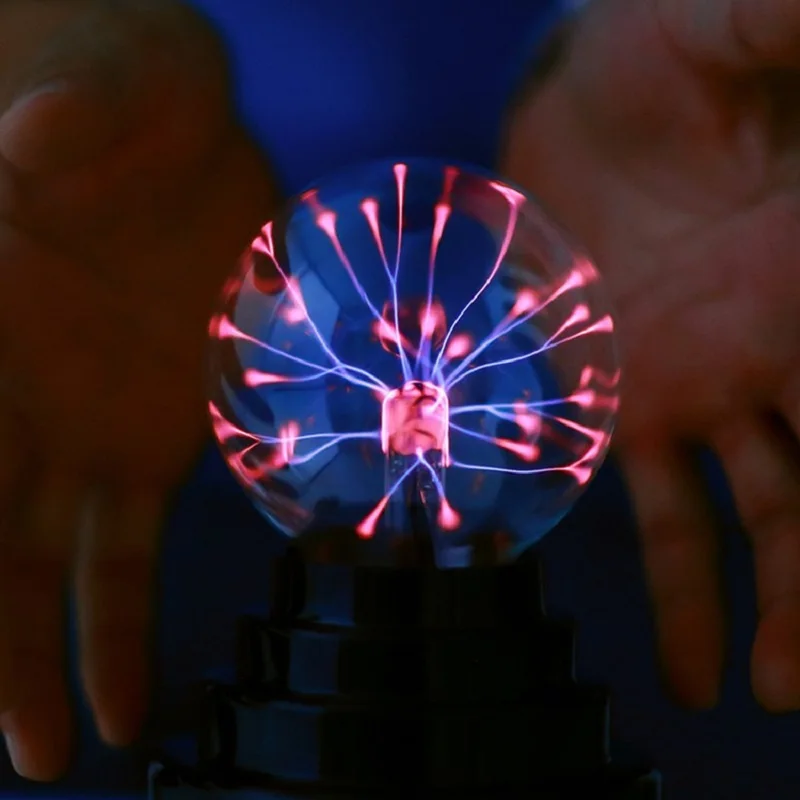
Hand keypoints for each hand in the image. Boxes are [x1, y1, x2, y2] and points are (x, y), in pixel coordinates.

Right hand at [0, 0, 277, 778]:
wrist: (190, 142)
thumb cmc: (132, 99)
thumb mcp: (108, 91)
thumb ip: (66, 121)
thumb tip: (30, 140)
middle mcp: (11, 403)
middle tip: (11, 747)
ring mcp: (83, 434)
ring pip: (47, 566)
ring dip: (45, 659)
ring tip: (54, 751)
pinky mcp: (159, 444)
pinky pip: (133, 548)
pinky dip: (127, 621)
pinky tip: (131, 696)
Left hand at [502, 0, 799, 711]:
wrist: (564, 103)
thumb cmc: (655, 54)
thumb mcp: (739, 30)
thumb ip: (793, 36)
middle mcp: (782, 344)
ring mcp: (709, 384)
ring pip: (763, 512)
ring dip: (771, 602)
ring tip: (763, 690)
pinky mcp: (625, 402)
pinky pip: (654, 503)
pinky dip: (674, 581)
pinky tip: (685, 659)